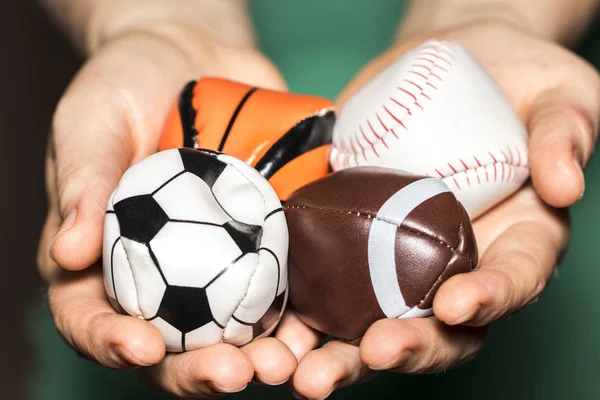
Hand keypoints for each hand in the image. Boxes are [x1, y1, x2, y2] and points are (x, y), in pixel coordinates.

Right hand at [37, 23, 300, 396]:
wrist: (193, 59)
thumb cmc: (125, 86)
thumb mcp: (90, 122)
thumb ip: (80, 182)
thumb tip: (66, 253)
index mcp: (101, 259)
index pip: (92, 318)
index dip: (112, 343)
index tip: (144, 348)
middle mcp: (159, 275)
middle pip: (172, 344)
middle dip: (201, 370)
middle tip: (237, 373)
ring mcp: (216, 266)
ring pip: (234, 330)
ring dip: (262, 357)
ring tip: (289, 363)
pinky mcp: (263, 246)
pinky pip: (282, 289)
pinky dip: (302, 313)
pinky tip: (323, 324)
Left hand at [286, 19, 595, 398]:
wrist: (447, 65)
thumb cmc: (515, 84)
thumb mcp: (557, 95)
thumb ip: (564, 133)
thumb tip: (563, 185)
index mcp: (515, 243)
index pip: (512, 282)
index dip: (490, 300)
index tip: (457, 305)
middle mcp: (454, 266)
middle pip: (438, 328)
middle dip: (405, 347)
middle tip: (374, 354)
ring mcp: (395, 261)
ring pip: (368, 324)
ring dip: (335, 354)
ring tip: (299, 370)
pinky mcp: (347, 242)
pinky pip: (320, 286)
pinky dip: (293, 313)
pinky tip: (264, 329)